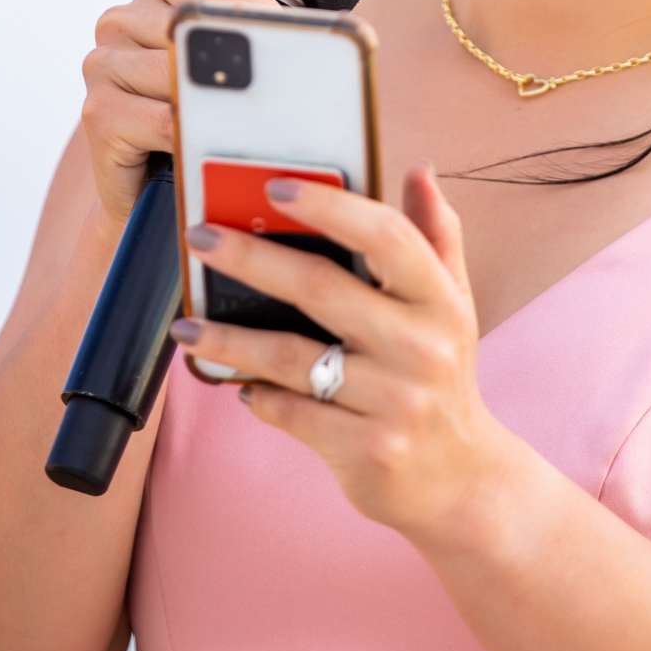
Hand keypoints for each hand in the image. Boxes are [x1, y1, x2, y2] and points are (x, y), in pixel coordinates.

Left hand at [170, 163, 514, 547]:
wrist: (462, 480)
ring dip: (230, 339)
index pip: (385, 236)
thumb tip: (419, 171)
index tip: (274, 186)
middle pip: (320, 288)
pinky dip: (258, 396)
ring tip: (187, 328)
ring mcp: (395, 402)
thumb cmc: (445, 377)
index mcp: (441, 301)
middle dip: (250, 258)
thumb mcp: (453, 306)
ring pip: (291, 357)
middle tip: (200, 238)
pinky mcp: (367, 450)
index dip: (329, 205)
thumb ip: (435, 237)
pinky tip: (240, 384)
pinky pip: (291, 413)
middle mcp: (423, 347)